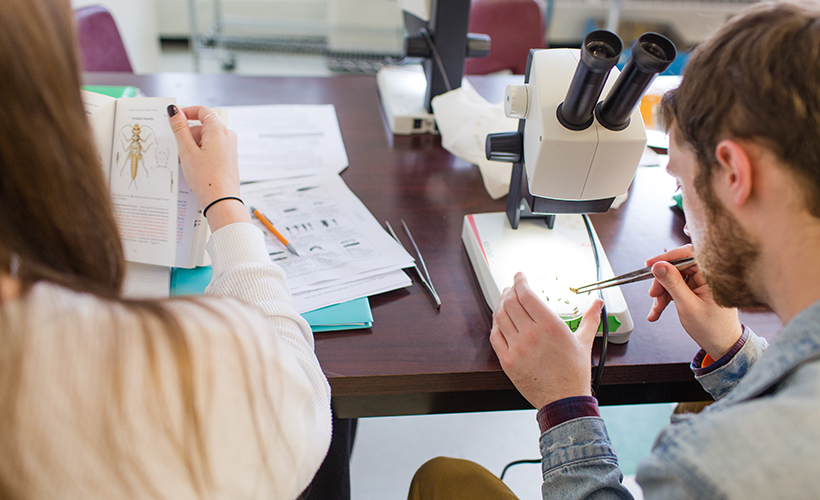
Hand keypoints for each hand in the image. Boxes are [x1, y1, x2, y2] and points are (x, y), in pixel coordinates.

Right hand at [167, 105, 249, 230]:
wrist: (222, 200)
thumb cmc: (206, 177)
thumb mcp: (187, 151)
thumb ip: (180, 128)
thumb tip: (174, 110)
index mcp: (219, 129)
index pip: (202, 110)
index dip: (187, 111)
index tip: (174, 118)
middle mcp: (228, 135)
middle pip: (204, 125)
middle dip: (188, 134)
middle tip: (177, 148)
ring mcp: (230, 147)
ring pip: (207, 138)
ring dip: (193, 145)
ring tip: (184, 161)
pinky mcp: (229, 157)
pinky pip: (212, 148)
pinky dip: (200, 152)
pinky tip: (193, 166)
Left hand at [490, 272, 602, 408]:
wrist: (564, 401)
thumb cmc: (574, 373)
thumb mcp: (584, 342)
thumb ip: (591, 318)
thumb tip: (598, 303)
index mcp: (550, 326)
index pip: (526, 294)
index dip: (520, 281)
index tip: (519, 276)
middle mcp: (531, 334)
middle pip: (510, 302)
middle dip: (509, 290)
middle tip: (512, 287)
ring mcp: (516, 348)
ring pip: (500, 317)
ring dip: (501, 304)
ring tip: (505, 300)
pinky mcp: (507, 361)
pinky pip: (495, 336)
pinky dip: (495, 325)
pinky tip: (500, 321)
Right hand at [646, 245, 741, 358]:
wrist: (723, 346)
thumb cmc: (713, 329)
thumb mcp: (687, 306)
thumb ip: (672, 283)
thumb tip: (658, 265)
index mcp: (713, 275)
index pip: (688, 255)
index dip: (667, 258)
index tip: (650, 265)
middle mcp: (708, 276)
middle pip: (678, 268)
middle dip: (662, 281)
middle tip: (653, 294)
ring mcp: (703, 284)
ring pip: (675, 279)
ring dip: (662, 293)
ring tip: (656, 309)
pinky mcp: (697, 291)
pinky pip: (677, 289)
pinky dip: (666, 299)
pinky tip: (657, 310)